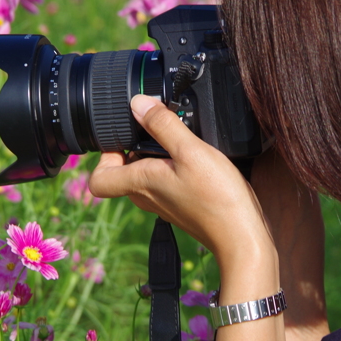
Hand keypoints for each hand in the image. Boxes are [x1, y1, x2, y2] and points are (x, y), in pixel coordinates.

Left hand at [88, 95, 274, 267]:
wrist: (241, 236)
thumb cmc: (217, 197)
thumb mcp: (190, 150)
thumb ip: (162, 125)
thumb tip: (137, 103)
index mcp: (140, 183)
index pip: (98, 179)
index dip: (104, 155)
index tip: (125, 135)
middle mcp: (146, 196)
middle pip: (123, 170)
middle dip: (136, 145)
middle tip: (158, 128)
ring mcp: (163, 202)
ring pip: (146, 174)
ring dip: (157, 154)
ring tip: (181, 140)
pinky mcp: (180, 204)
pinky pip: (165, 181)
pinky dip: (174, 166)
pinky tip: (197, 157)